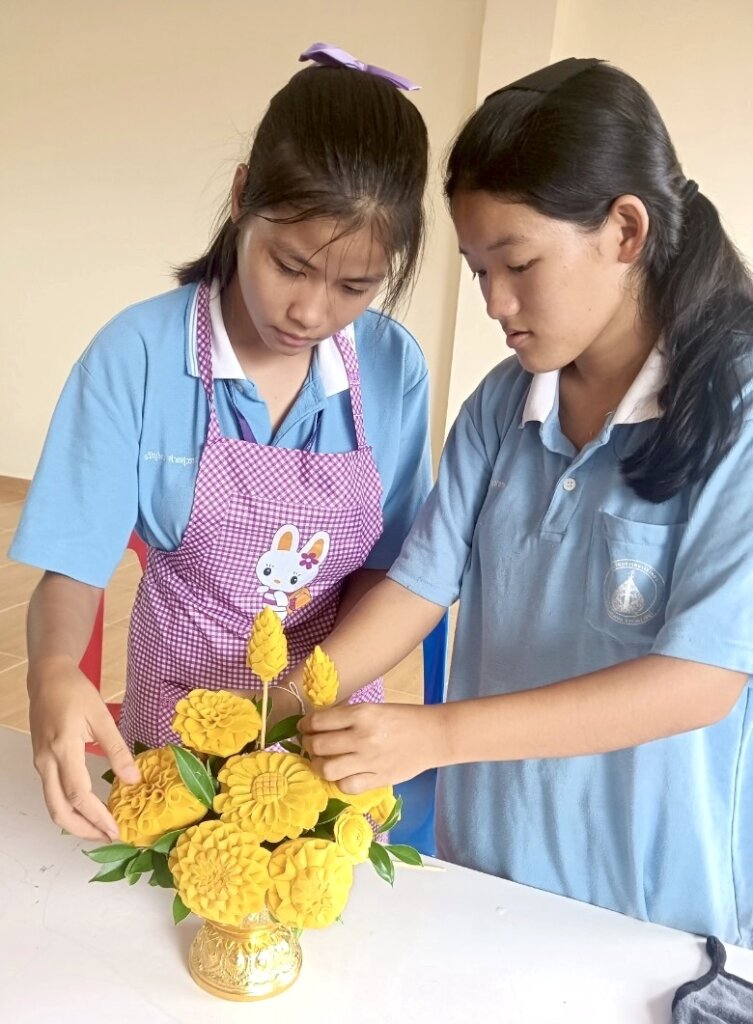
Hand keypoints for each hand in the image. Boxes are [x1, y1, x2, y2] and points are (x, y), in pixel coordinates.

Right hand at [28, 657, 139, 841]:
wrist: (47, 677)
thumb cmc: (74, 692)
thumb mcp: (101, 717)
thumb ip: (117, 749)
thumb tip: (134, 780)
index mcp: (63, 749)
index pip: (78, 795)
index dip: (96, 816)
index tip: (115, 830)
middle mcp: (47, 762)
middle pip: (59, 810)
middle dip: (83, 830)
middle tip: (109, 837)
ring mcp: (41, 764)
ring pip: (52, 805)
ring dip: (75, 822)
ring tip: (101, 828)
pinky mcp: (42, 762)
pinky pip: (52, 794)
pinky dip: (68, 808)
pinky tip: (87, 809)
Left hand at [299, 702, 440, 792]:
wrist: (433, 736)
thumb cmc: (403, 717)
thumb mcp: (374, 708)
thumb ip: (348, 717)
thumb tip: (318, 725)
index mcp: (361, 714)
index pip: (318, 721)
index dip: (305, 725)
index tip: (304, 727)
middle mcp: (362, 737)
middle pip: (318, 745)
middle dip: (309, 745)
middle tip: (312, 744)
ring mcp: (369, 761)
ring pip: (326, 769)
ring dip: (319, 765)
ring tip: (323, 761)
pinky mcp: (377, 779)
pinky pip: (346, 786)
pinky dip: (339, 781)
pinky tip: (342, 774)